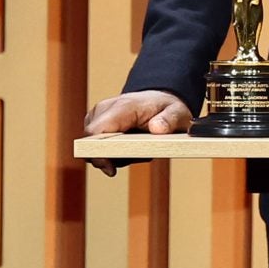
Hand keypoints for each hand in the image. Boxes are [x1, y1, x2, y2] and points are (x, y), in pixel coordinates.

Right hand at [78, 89, 194, 176]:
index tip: (111, 169)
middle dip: (110, 157)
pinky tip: (130, 147)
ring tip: (138, 147)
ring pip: (94, 145)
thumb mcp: (178, 113)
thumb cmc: (167, 107)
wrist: (160, 98)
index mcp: (123, 106)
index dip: (98, 153)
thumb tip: (157, 128)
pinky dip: (113, 151)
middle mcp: (106, 108)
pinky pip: (98, 144)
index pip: (95, 132)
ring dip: (114, 155)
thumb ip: (169, 120)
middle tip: (136, 157)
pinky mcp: (98, 122)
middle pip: (91, 142)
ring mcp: (99, 114)